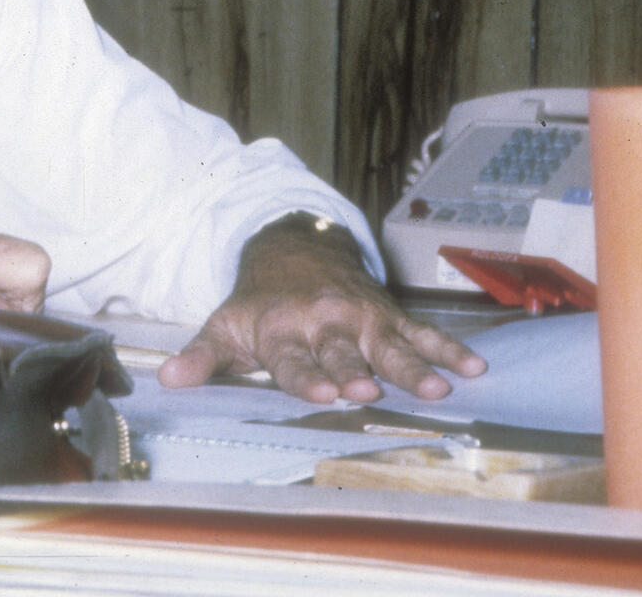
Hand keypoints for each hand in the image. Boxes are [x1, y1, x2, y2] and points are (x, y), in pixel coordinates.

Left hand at [156, 215, 485, 402]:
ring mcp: (362, 317)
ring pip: (390, 343)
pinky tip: (474, 367)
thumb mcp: (226, 326)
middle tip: (371, 389)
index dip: (306, 376)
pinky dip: (449, 348)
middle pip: (343, 351)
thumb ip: (202, 358)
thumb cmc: (259, 302)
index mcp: (282, 328)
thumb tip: (167, 381)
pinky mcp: (389, 314)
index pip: (293, 358)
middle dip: (357, 370)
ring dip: (414, 365)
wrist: (293, 249)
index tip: (322, 393)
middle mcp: (325, 321)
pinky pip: (422, 332)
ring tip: (439, 387)